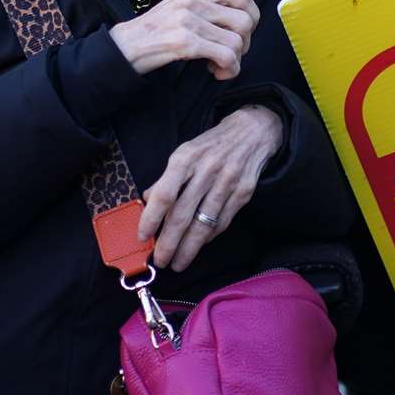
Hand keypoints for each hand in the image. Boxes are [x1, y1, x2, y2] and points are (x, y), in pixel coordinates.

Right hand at [109, 0, 258, 79]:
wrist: (122, 48)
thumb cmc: (153, 34)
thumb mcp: (179, 9)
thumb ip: (206, 8)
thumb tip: (241, 23)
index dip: (251, 17)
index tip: (240, 35)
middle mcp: (192, 1)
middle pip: (245, 19)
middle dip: (246, 42)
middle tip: (231, 54)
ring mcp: (187, 20)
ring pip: (237, 40)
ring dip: (235, 60)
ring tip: (219, 66)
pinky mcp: (184, 41)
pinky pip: (226, 56)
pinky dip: (228, 69)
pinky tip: (215, 72)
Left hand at [138, 104, 283, 271]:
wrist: (252, 132)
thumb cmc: (212, 145)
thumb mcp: (185, 152)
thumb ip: (167, 178)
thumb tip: (147, 200)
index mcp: (186, 158)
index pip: (165, 195)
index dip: (151, 218)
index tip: (142, 236)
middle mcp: (207, 171)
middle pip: (183, 215)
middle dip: (169, 243)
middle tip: (160, 260)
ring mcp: (227, 183)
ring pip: (203, 224)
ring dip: (188, 248)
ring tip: (178, 263)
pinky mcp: (243, 193)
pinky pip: (222, 222)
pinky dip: (208, 237)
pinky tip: (199, 246)